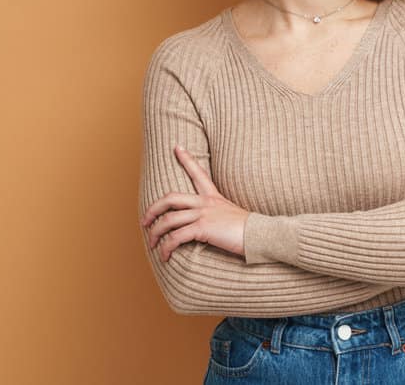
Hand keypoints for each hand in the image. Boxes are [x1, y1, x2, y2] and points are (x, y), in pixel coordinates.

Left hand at [140, 146, 248, 260]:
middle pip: (170, 198)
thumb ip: (218, 215)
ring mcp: (203, 214)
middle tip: (144, 220)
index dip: (186, 159)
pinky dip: (167, 247)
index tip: (176, 147)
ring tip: (152, 244)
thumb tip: (209, 225)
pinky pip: (176, 237)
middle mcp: (206, 202)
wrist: (260, 234)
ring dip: (155, 233)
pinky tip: (165, 256)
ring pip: (168, 220)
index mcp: (213, 197)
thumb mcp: (231, 215)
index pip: (198, 173)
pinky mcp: (203, 228)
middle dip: (153, 209)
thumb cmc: (248, 229)